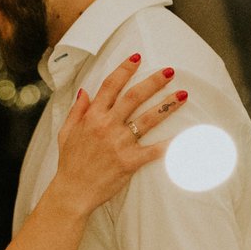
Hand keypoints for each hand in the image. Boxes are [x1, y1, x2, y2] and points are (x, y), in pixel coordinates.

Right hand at [55, 54, 186, 214]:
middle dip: (153, 81)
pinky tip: (184, 137)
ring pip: (148, 119)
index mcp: (92, 117)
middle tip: (170, 71)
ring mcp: (119, 143)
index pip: (110, 86)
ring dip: (167, 105)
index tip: (137, 57)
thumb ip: (77, 110)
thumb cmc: (70, 163)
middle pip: (134, 97)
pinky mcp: (129, 161)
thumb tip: (85, 91)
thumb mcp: (66, 133)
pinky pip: (154, 150)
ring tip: (182, 95)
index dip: (125, 69)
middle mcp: (107, 126)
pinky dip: (170, 145)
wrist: (72, 192)